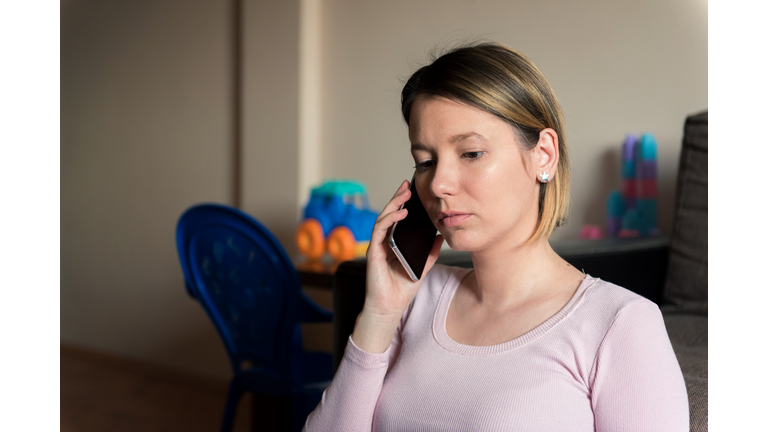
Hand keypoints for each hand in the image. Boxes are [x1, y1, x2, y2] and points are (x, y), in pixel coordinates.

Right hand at [351, 179, 442, 352]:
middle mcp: (384, 241)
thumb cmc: (402, 288)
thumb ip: (430, 251)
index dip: (404, 203)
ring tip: (404, 193)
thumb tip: (441, 235)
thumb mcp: (423, 266)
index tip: (413, 190)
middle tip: (408, 184)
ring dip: (393, 204)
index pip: (398, 218)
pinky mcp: (374, 251)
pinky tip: (401, 212)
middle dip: (398, 197)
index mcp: (394, 243)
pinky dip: (390, 219)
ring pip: (383, 218)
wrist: (390, 307)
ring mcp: (377, 245)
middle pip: (390, 214)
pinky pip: (380, 230)